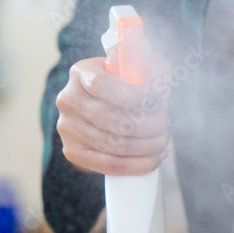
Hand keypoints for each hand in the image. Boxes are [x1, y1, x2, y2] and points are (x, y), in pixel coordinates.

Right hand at [55, 53, 171, 174]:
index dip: (133, 96)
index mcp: (81, 73)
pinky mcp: (73, 151)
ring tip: (162, 140)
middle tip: (165, 123)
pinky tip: (155, 157)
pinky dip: (138, 165)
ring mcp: (68, 128)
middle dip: (150, 125)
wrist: (105, 102)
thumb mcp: (141, 67)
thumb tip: (160, 90)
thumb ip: (153, 71)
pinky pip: (109, 165)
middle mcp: (69, 100)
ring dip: (149, 146)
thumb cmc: (127, 83)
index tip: (157, 102)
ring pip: (115, 145)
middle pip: (114, 120)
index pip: (102, 85)